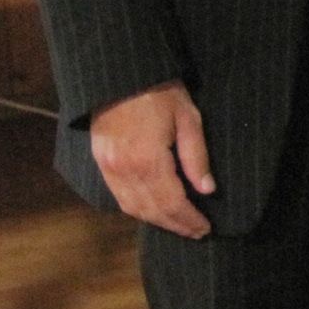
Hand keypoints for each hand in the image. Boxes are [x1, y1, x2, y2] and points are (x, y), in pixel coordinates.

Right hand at [90, 80, 215, 237]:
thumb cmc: (161, 92)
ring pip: (133, 208)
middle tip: (196, 232)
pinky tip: (154, 210)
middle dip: (175, 225)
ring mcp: (109, 168)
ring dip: (156, 221)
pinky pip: (119, 197)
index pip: (172, 203)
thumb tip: (207, 190)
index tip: (205, 228)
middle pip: (152, 211)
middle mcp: (125, 170)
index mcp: (148, 160)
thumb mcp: (188, 118)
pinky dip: (138, 209)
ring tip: (179, 225)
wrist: (121, 76)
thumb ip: (196, 156)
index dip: (189, 219)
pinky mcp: (101, 163)